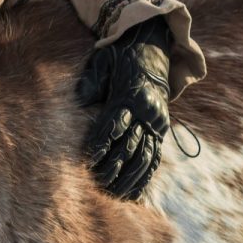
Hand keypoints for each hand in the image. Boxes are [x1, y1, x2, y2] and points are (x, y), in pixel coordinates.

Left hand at [77, 16, 171, 199]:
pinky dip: (145, 177)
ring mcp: (157, 123)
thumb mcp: (104, 61)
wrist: (153, 48)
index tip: (88, 160)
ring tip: (113, 195)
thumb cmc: (121, 56)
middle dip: (112, 167)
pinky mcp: (162, 129)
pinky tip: (135, 193)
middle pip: (130, 146)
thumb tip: (81, 100)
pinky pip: (155, 158)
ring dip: (129, 178)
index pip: (115, 124)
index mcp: (131, 95)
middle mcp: (148, 112)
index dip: (101, 143)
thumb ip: (92, 81)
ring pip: (145, 157)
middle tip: (96, 184)